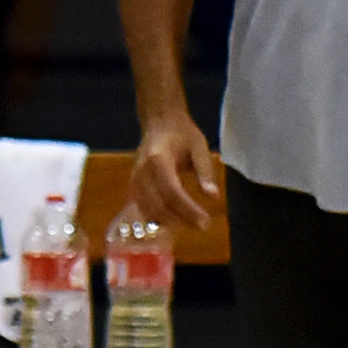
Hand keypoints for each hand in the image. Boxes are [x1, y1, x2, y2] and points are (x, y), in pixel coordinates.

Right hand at [129, 107, 217, 230]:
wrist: (159, 122)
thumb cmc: (181, 133)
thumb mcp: (199, 147)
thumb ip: (205, 172)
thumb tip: (213, 197)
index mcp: (158, 160)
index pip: (172, 192)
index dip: (188, 210)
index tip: (206, 222)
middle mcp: (142, 172)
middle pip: (158, 206)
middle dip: (181, 221)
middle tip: (203, 226)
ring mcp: (134, 180)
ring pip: (149, 211)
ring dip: (171, 223)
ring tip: (192, 224)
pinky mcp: (134, 186)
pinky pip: (144, 208)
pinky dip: (159, 219)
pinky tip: (176, 222)